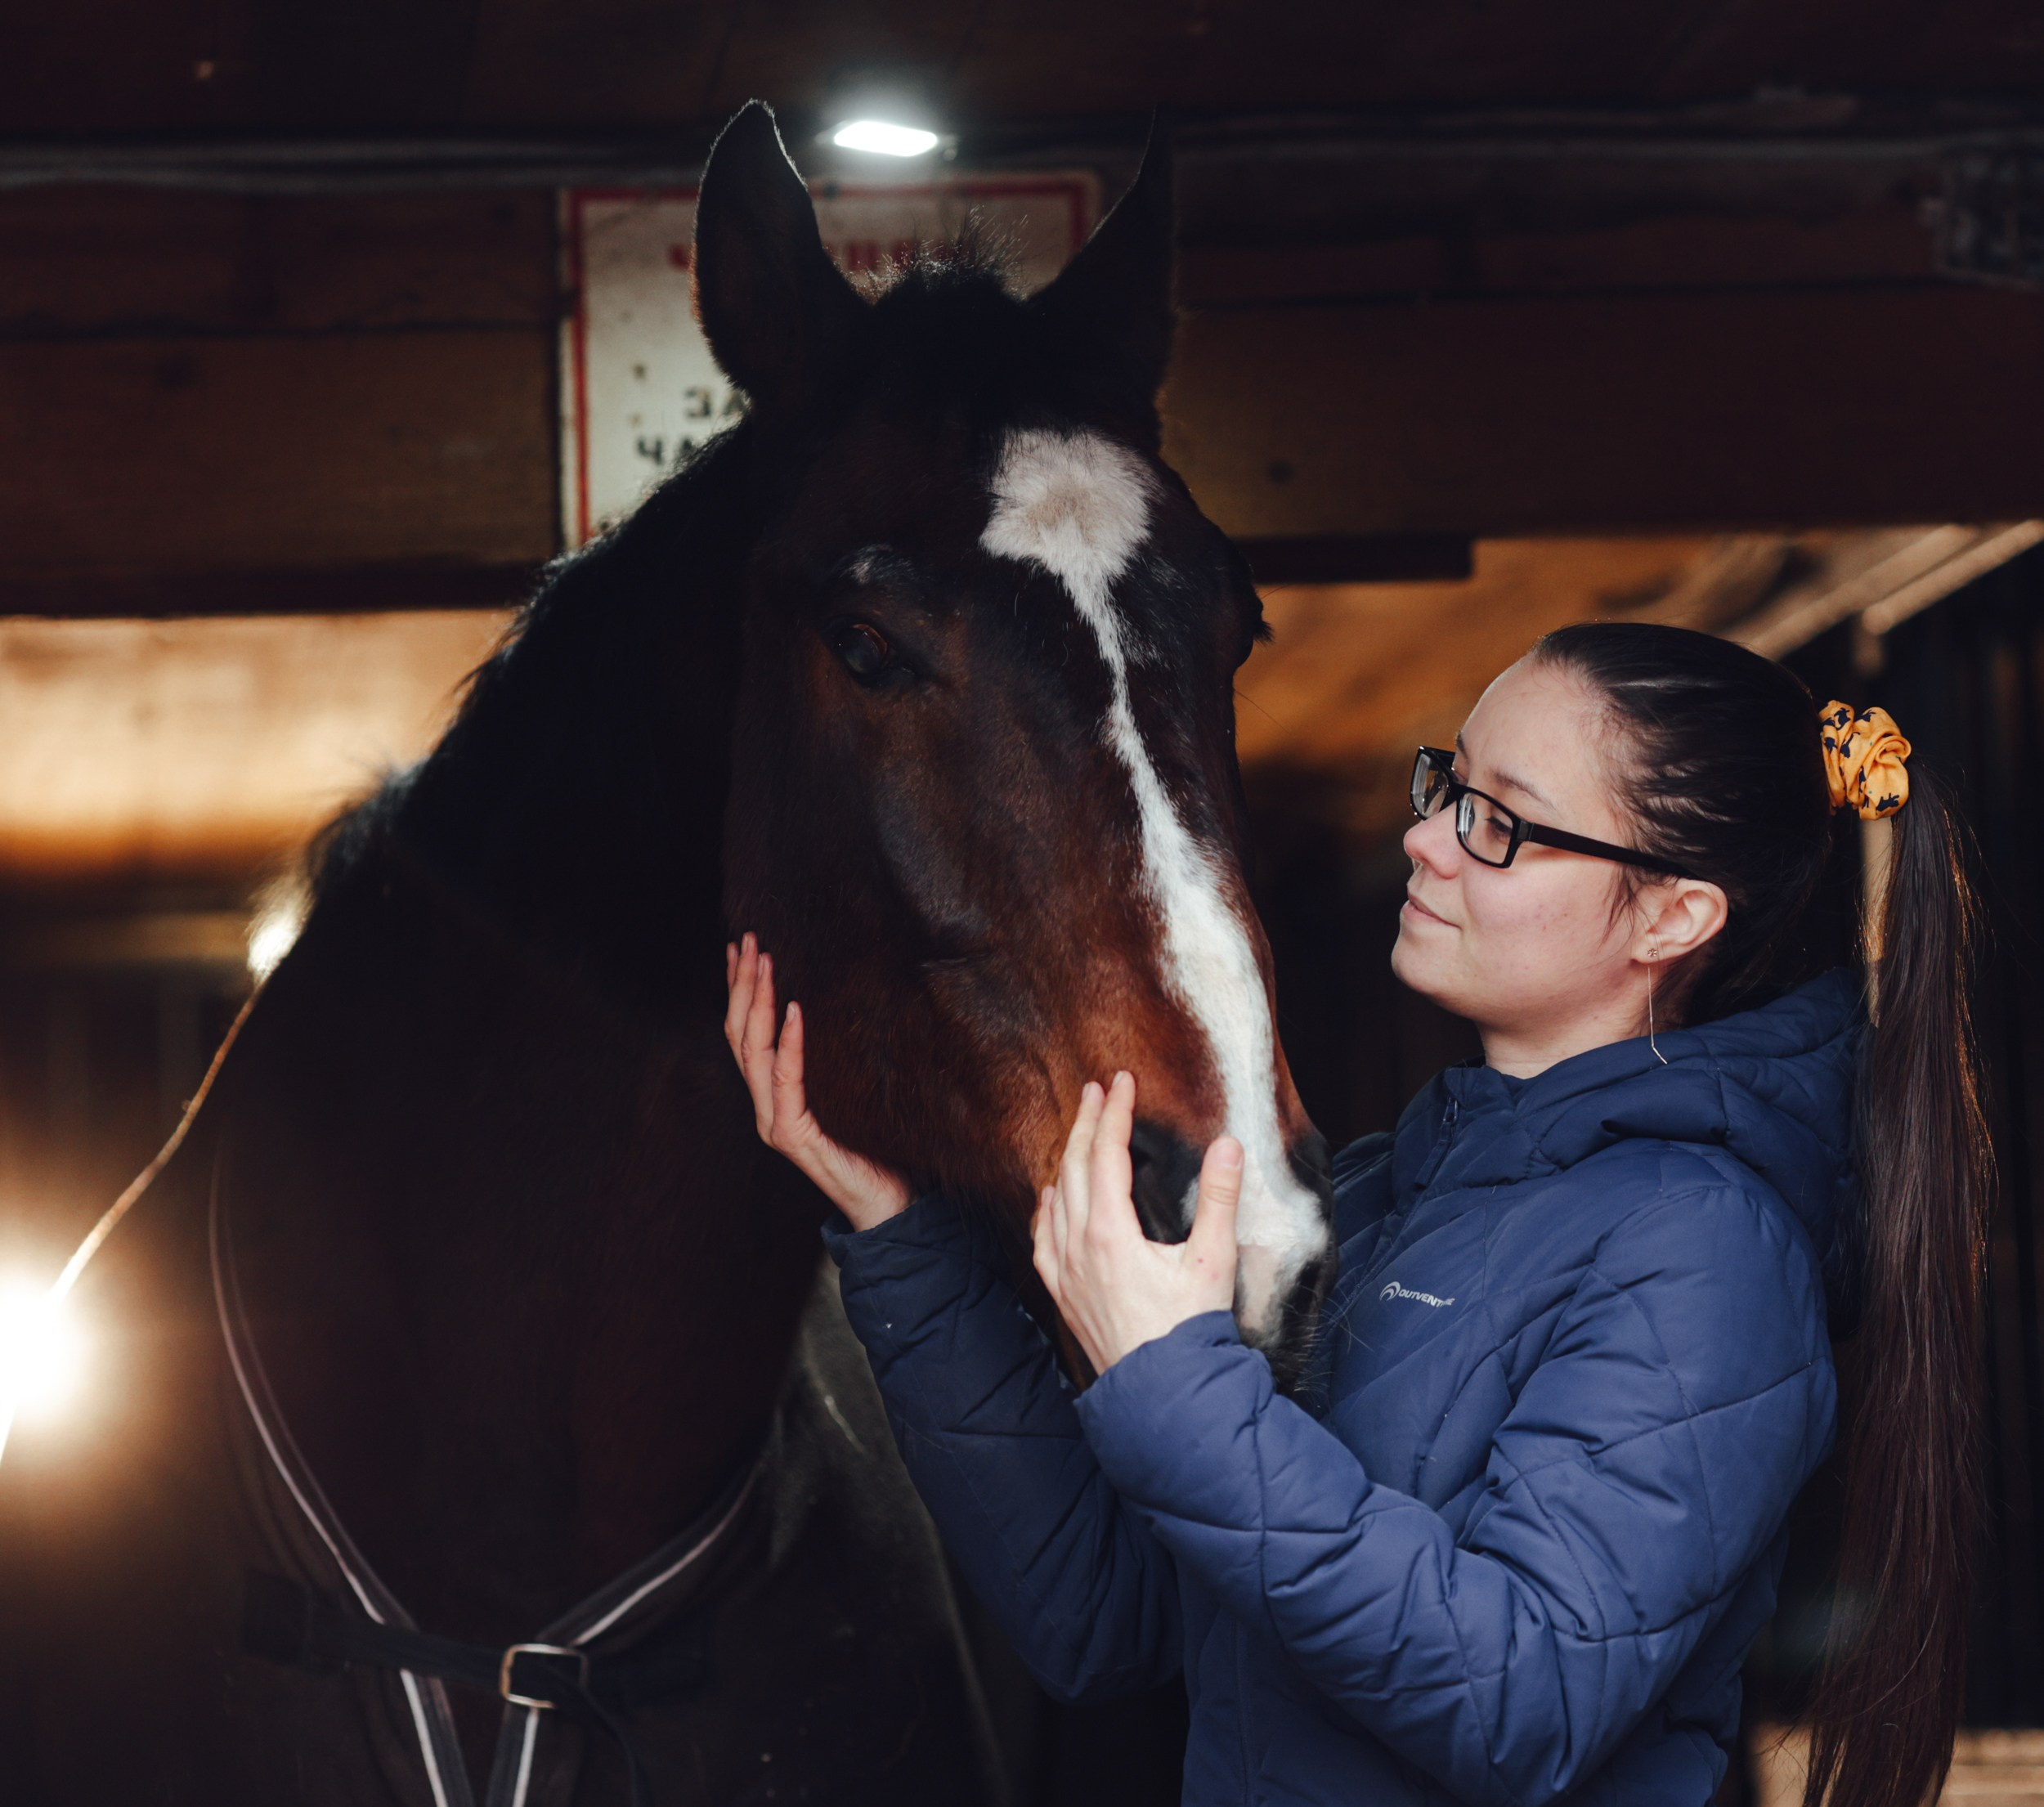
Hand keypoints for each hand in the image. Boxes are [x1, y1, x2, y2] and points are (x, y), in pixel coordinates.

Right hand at [724, 933, 911, 1230]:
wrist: (889, 1203)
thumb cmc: (875, 1147)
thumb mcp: (851, 1090)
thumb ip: (833, 1059)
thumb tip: (842, 1002)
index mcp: (775, 1096)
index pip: (747, 1033)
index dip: (741, 990)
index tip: (742, 948)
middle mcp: (767, 1108)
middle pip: (741, 1036)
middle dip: (743, 985)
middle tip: (749, 941)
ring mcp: (776, 1123)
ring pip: (753, 1053)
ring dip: (759, 1002)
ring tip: (766, 962)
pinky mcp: (795, 1136)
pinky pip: (786, 1082)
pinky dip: (789, 1043)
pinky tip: (795, 1011)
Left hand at [1032, 1070, 1242, 1373]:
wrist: (1163, 1395)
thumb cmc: (1189, 1329)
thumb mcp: (1213, 1259)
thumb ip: (1219, 1199)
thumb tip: (1229, 1146)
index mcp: (1110, 1232)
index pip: (1108, 1154)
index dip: (1115, 1113)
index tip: (1122, 1080)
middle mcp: (1078, 1246)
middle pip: (1075, 1168)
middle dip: (1087, 1123)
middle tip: (1096, 1089)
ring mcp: (1065, 1272)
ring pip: (1055, 1199)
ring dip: (1067, 1159)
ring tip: (1079, 1132)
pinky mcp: (1063, 1294)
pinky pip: (1043, 1238)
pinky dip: (1046, 1208)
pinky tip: (1050, 1198)